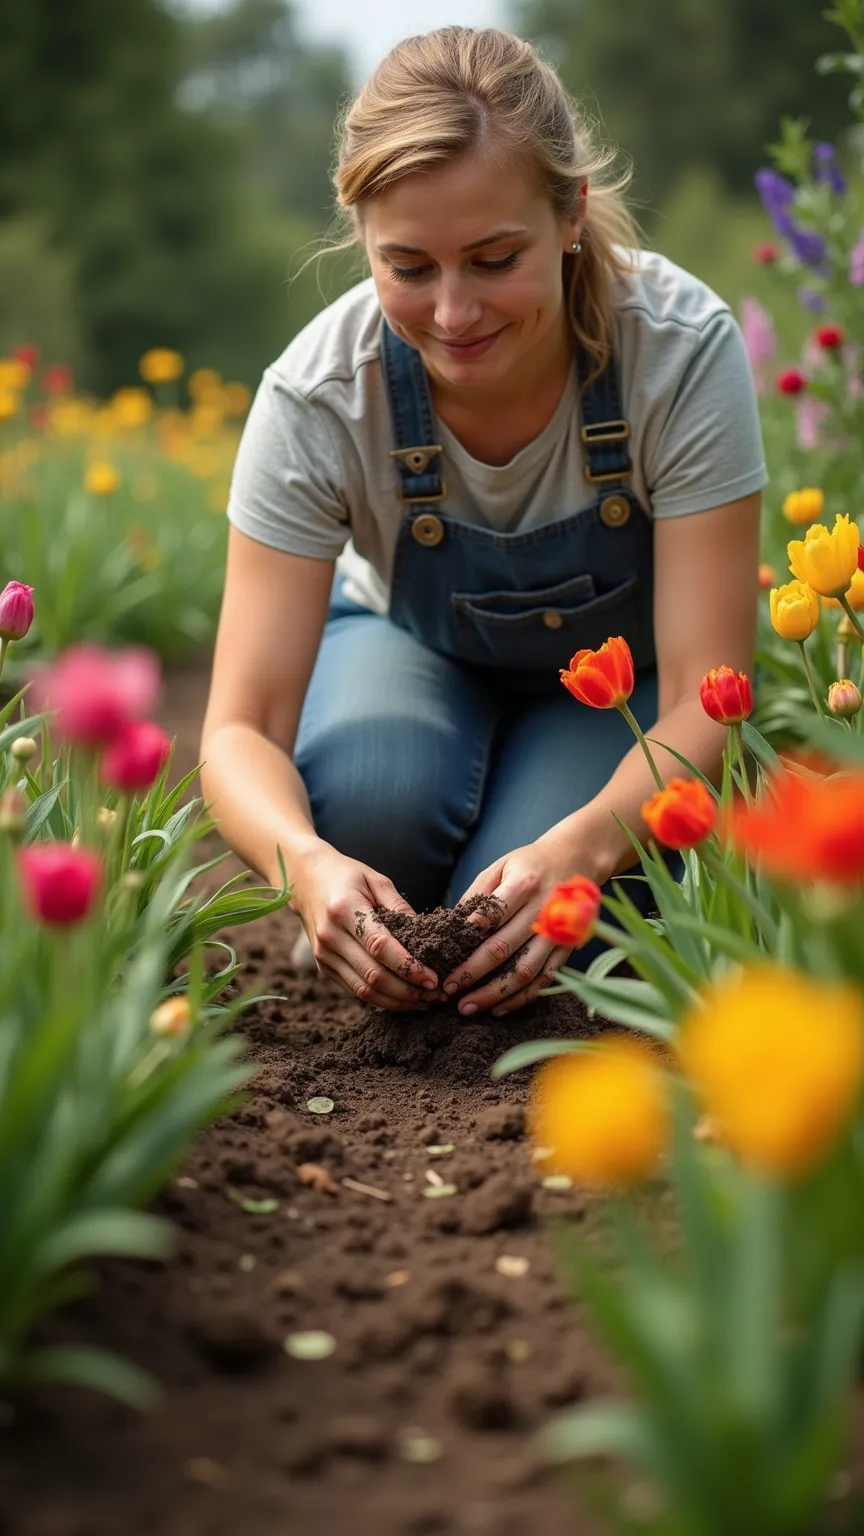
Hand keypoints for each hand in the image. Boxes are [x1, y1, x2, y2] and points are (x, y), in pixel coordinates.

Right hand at [290, 844, 437, 1009]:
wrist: (305, 880)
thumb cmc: (346, 876)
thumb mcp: (376, 880)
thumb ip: (400, 907)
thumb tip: (426, 936)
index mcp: (344, 909)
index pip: (380, 946)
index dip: (408, 966)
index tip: (433, 977)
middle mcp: (330, 936)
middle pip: (373, 974)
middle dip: (408, 990)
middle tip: (436, 994)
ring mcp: (323, 955)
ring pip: (364, 990)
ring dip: (397, 1001)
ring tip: (423, 1001)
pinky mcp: (323, 967)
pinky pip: (355, 990)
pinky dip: (381, 999)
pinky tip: (403, 998)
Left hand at [441, 830, 594, 1015]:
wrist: (577, 860)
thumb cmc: (529, 864)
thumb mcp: (499, 867)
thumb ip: (476, 896)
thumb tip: (451, 929)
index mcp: (523, 884)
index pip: (491, 916)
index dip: (466, 941)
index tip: (443, 961)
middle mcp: (543, 910)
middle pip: (504, 948)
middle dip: (472, 974)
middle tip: (448, 990)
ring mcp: (558, 932)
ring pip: (525, 970)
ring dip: (495, 993)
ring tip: (469, 1007)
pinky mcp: (567, 948)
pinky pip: (545, 979)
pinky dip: (522, 997)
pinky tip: (499, 1007)